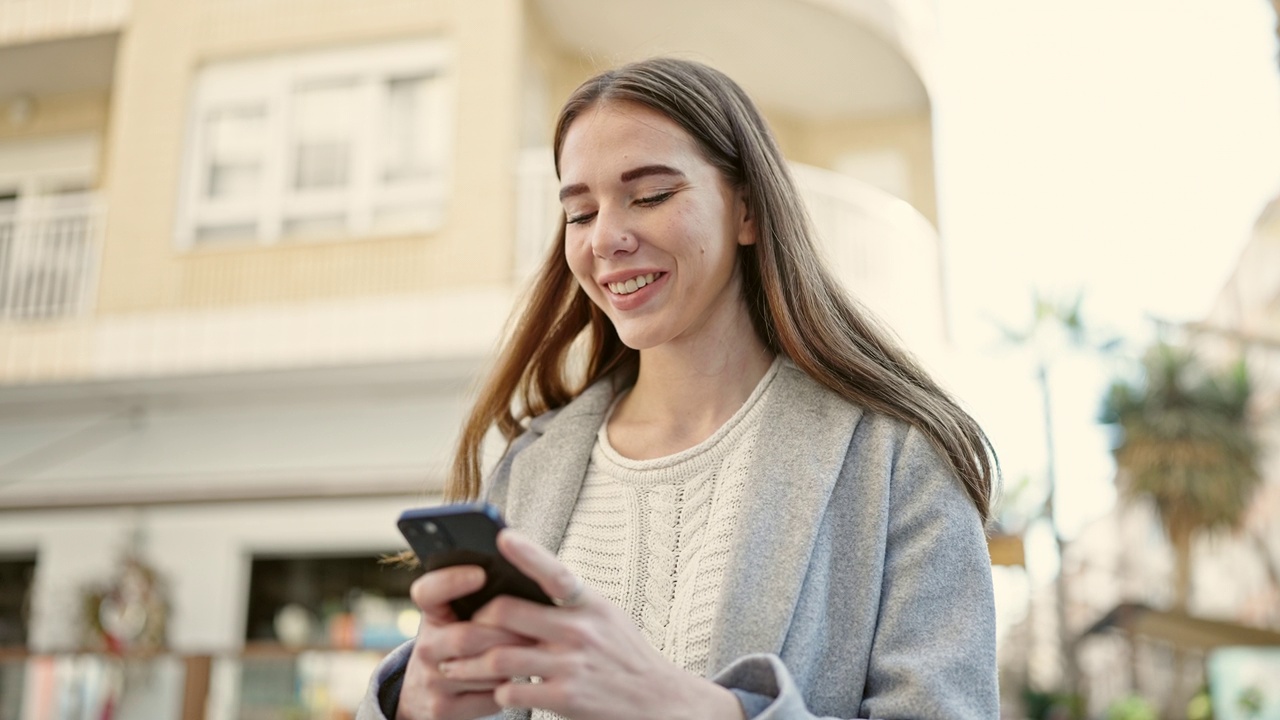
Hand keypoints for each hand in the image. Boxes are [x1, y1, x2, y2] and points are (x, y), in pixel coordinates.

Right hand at [396, 565, 535, 719]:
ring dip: (513, 662)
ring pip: (483, 670)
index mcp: (431, 616)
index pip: (427, 593)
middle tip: (535, 628)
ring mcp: (432, 681)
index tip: (480, 573)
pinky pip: (489, 697)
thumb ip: (478, 599)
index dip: (451, 581)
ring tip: (535, 651)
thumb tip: (523, 570)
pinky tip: (520, 677)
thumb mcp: (456, 618)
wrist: (425, 695)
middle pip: (467, 636)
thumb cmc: (457, 643)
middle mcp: (425, 648)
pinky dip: (510, 688)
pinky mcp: (444, 709)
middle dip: (506, 633)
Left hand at [437, 530, 742, 719]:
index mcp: (589, 604)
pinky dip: (498, 690)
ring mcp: (572, 665)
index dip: (528, 553)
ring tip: (453, 666)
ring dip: (470, 663)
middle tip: (460, 627)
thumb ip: (570, 601)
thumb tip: (527, 581)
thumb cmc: (626, 654)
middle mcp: (580, 630)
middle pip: (507, 614)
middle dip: (475, 621)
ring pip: (500, 656)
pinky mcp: (566, 698)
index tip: (502, 537)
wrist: (661, 702)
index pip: (556, 572)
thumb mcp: (607, 616)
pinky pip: (513, 690)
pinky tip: (495, 689)